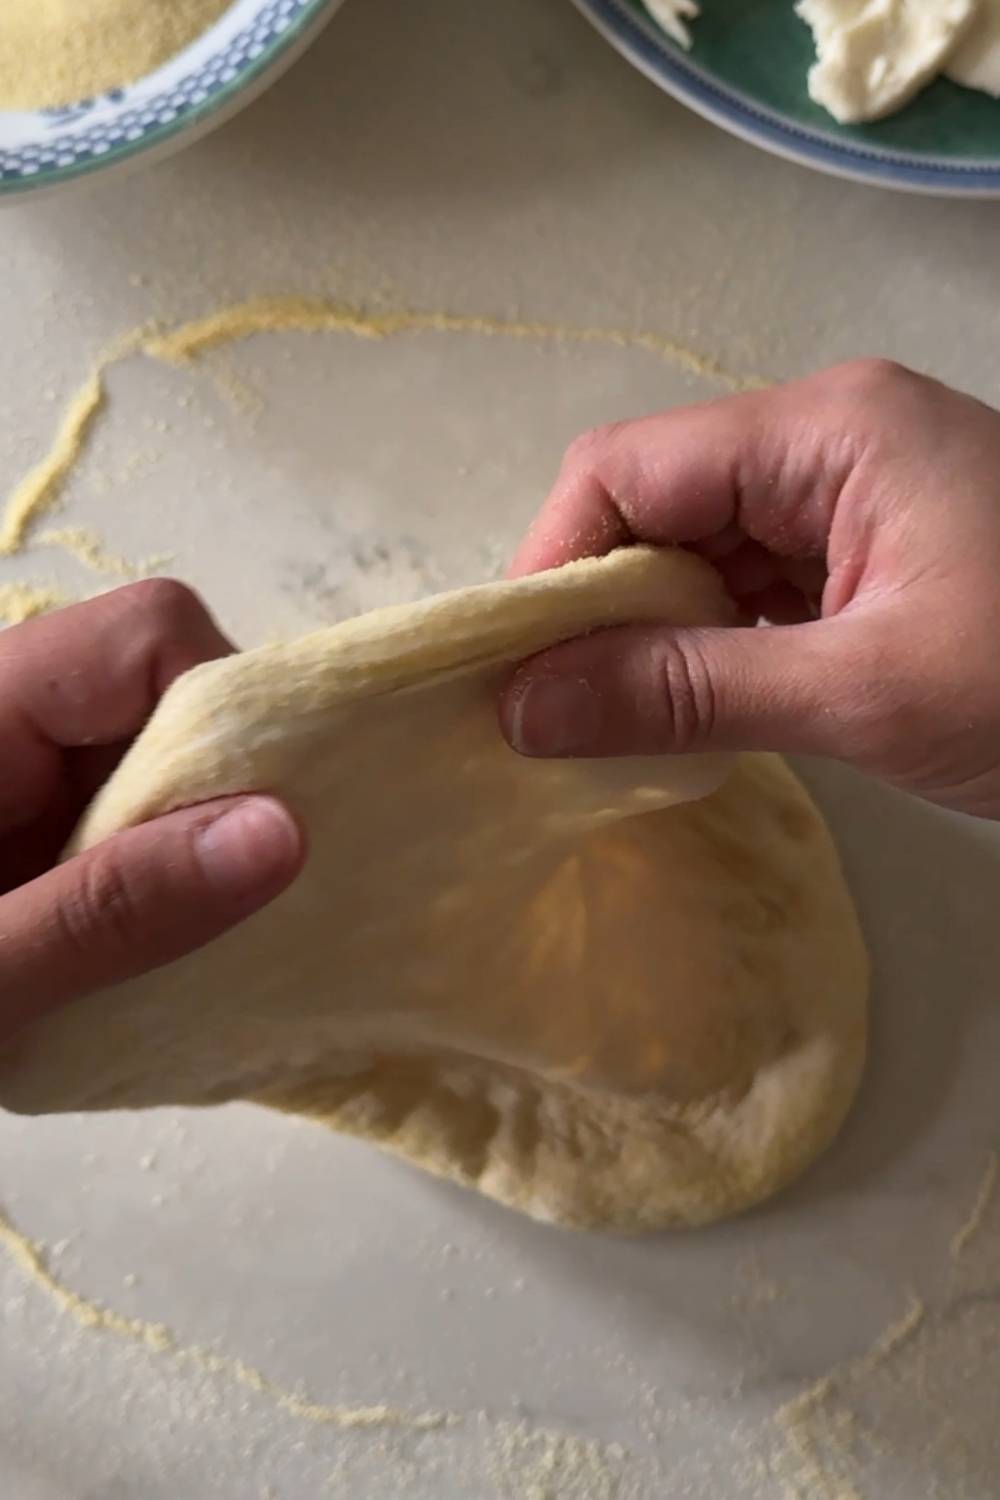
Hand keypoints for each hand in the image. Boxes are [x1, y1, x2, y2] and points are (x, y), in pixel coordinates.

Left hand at [0, 581, 303, 1046]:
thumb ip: (111, 912)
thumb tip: (285, 832)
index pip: (147, 634)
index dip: (221, 709)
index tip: (250, 834)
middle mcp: (7, 720)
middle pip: (171, 690)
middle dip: (218, 794)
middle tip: (206, 917)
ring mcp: (19, 775)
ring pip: (165, 760)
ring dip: (192, 849)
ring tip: (163, 952)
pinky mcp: (29, 831)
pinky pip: (134, 819)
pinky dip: (164, 882)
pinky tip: (139, 955)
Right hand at [500, 359, 999, 819]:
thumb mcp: (863, 694)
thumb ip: (686, 693)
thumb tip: (522, 709)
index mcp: (826, 431)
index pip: (627, 469)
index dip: (553, 566)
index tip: (511, 674)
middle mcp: (827, 444)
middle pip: (655, 507)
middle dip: (597, 610)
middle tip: (550, 718)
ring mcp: (851, 503)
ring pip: (697, 555)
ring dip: (650, 639)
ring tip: (607, 728)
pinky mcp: (868, 561)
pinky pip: (749, 592)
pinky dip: (708, 652)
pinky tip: (684, 713)